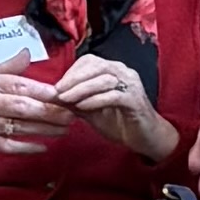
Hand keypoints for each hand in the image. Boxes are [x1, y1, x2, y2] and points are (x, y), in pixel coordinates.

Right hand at [0, 69, 72, 164]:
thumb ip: (4, 66)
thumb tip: (27, 52)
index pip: (20, 85)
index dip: (43, 91)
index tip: (63, 93)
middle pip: (24, 107)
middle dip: (51, 111)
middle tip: (72, 113)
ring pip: (21, 127)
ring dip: (46, 129)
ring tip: (65, 128)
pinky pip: (9, 146)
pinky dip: (27, 147)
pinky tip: (43, 146)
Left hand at [39, 50, 176, 161]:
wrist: (146, 138)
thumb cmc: (119, 122)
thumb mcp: (92, 110)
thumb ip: (75, 101)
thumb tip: (53, 97)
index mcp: (114, 70)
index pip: (90, 61)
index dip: (72, 71)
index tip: (57, 86)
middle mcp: (124, 72)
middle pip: (96, 66)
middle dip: (74, 78)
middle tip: (58, 91)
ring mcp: (132, 85)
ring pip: (103, 79)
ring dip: (81, 89)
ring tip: (66, 99)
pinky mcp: (136, 100)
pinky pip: (113, 95)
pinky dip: (95, 100)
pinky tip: (82, 107)